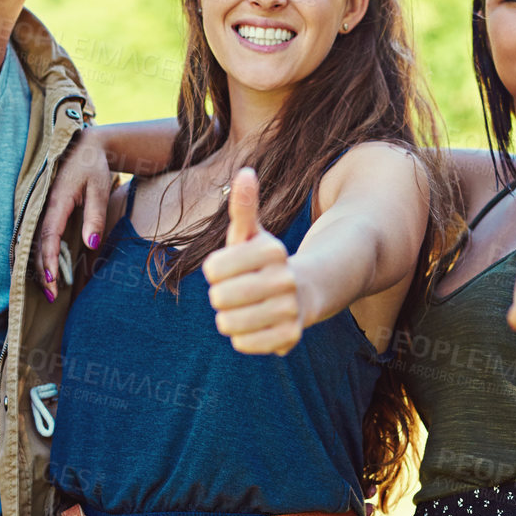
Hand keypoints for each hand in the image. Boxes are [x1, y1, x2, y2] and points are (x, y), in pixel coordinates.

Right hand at [38, 128, 110, 298]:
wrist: (85, 146)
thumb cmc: (93, 167)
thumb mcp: (99, 189)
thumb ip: (95, 216)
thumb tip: (91, 245)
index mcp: (55, 200)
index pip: (48, 235)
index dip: (48, 260)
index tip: (53, 281)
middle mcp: (42, 206)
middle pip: (35, 244)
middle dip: (42, 271)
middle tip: (51, 296)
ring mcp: (40, 208)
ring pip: (33, 242)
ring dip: (39, 265)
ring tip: (49, 290)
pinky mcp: (43, 210)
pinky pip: (38, 236)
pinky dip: (40, 254)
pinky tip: (47, 271)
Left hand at [203, 169, 303, 355]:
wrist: (302, 293)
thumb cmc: (262, 261)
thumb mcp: (251, 233)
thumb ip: (244, 206)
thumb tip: (244, 171)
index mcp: (272, 250)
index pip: (213, 269)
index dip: (214, 271)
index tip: (230, 269)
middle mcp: (286, 279)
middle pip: (220, 298)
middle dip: (221, 296)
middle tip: (237, 291)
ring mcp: (290, 309)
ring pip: (228, 323)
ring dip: (229, 318)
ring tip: (246, 309)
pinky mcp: (289, 337)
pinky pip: (243, 343)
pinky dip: (242, 337)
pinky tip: (256, 325)